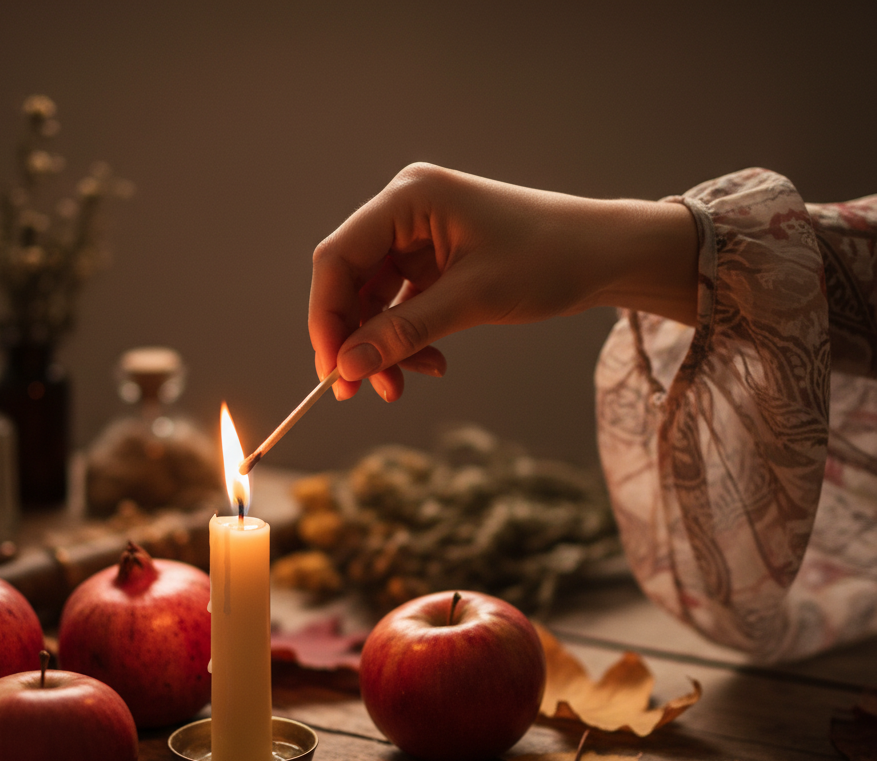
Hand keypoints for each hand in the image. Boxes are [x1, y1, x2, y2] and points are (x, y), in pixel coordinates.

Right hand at [309, 162, 697, 400]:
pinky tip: (431, 363)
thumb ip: (405, 332)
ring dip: (383, 347)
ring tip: (402, 385)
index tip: (331, 369)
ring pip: (375, 301)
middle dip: (355, 339)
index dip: (327, 317)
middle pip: (351, 282)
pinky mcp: (435, 262)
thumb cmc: (549, 259)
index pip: (338, 258)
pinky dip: (408, 340)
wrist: (604, 255)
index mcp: (409, 198)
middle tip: (358, 391)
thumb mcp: (473, 299)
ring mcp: (419, 237)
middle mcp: (406, 211)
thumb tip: (347, 368)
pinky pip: (402, 307)